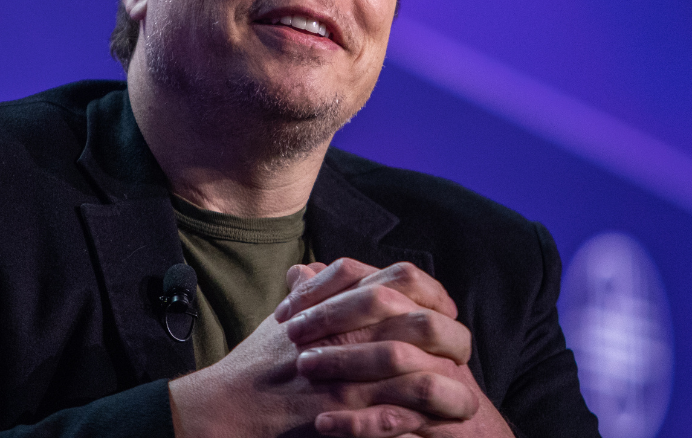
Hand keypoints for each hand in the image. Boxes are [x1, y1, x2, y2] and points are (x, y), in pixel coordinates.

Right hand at [168, 264, 477, 437]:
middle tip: (461, 356)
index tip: (445, 312)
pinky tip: (436, 428)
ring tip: (464, 402)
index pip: (405, 279)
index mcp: (339, 301)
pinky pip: (397, 415)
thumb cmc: (256, 361)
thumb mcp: (284, 314)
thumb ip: (308, 291)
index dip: (435, 295)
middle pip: (425, 322)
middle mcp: (349, 330)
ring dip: (450, 389)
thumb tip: (310, 270)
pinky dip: (422, 422)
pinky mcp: (342, 410)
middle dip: (454, 341)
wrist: (226, 404)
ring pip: (422, 373)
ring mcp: (349, 371)